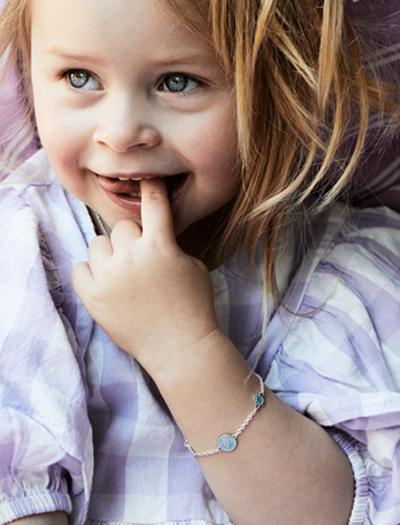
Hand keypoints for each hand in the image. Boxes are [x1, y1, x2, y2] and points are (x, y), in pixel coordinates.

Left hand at [72, 179, 219, 378]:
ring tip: (124, 277)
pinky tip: (108, 287)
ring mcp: (109, 276)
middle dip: (131, 240)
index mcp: (161, 246)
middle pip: (122, 227)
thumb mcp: (193, 266)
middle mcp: (132, 256)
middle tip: (142, 262)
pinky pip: (81, 268)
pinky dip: (92, 275)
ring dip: (110, 256)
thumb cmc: (194, 306)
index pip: (154, 203)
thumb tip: (149, 233)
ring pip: (98, 245)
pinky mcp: (92, 296)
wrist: (179, 348)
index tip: (147, 176)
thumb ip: (169, 245)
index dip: (151, 187)